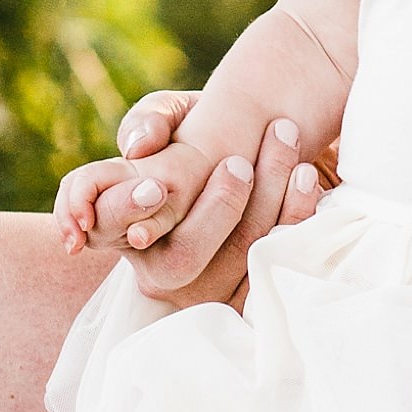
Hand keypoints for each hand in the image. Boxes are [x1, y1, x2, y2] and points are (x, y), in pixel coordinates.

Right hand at [56, 95, 328, 307]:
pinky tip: (308, 174)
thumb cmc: (208, 133)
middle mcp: (157, 268)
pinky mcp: (250, 295)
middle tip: (239, 162)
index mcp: (125, 223)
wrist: (266, 158)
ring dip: (268, 197)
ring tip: (284, 141)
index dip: (122, 211)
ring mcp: (205, 289)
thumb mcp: (179, 116)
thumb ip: (153, 117)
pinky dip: (297, 214)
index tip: (155, 186)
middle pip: (180, 259)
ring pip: (237, 258)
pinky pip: (278, 262)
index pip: (102, 224)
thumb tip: (139, 144)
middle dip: (217, 209)